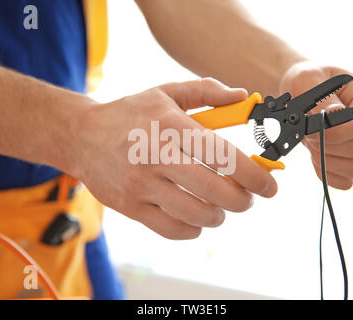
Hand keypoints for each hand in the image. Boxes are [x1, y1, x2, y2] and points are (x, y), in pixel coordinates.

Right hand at [68, 78, 277, 238]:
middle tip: (248, 198)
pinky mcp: (130, 207)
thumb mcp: (165, 92)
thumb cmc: (130, 114)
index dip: (255, 175)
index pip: (224, 156)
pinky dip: (194, 229)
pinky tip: (197, 217)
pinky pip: (173, 229)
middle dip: (243, 201)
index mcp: (170, 125)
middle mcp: (156, 156)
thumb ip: (206, 91)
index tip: (270, 186)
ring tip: (221, 207)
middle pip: (216, 192)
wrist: (81, 136)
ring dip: (219, 216)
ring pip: (197, 215)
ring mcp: (141, 185)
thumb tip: (243, 96)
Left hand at [279, 62, 352, 189]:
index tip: (312, 127)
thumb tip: (332, 118)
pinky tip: (314, 156)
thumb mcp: (307, 80)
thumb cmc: (304, 81)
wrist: (298, 92)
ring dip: (326, 161)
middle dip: (325, 145)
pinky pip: (344, 181)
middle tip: (306, 133)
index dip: (338, 130)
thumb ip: (321, 99)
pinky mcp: (346, 160)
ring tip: (310, 144)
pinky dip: (326, 173)